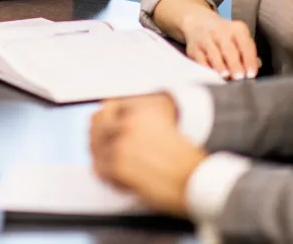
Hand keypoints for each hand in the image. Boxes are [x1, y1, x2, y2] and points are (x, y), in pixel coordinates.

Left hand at [90, 97, 205, 216]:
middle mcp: (128, 122)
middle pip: (95, 129)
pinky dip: (113, 180)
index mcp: (139, 109)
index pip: (104, 109)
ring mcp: (121, 143)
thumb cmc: (183, 159)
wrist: (198, 180)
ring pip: (96, 152)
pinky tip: (128, 184)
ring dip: (107, 163)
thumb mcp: (163, 126)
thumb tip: (108, 124)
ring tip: (124, 173)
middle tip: (108, 156)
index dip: (102, 123)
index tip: (102, 133)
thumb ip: (137, 121)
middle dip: (99, 143)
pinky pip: (101, 173)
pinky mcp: (118, 165)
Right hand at [181, 12, 259, 79]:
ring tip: (224, 75)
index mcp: (237, 29)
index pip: (245, 45)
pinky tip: (210, 73)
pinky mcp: (193, 47)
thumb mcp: (239, 37)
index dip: (249, 60)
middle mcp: (221, 31)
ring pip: (213, 53)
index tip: (251, 73)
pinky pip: (199, 58)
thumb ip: (247, 52)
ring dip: (219, 65)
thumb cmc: (224, 35)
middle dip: (235, 64)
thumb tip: (256, 66)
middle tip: (239, 77)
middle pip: (229, 49)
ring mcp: (206, 38)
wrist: (199, 22)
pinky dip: (205, 66)